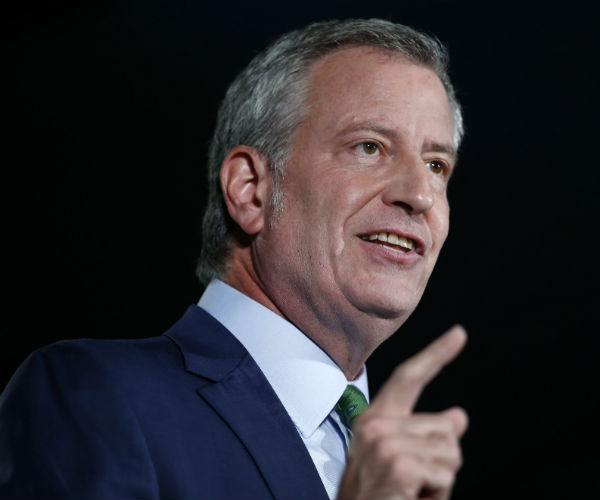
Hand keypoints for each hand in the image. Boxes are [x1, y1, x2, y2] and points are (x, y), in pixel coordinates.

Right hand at [337, 326, 467, 499]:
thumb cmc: (381, 498)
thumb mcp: (405, 462)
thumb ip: (427, 435)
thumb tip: (459, 415)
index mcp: (374, 420)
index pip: (408, 378)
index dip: (436, 355)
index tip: (460, 333)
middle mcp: (374, 425)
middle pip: (444, 428)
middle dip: (443, 463)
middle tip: (413, 487)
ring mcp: (384, 443)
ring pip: (450, 452)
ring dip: (441, 482)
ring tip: (410, 495)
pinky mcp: (398, 464)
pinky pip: (445, 473)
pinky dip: (437, 495)